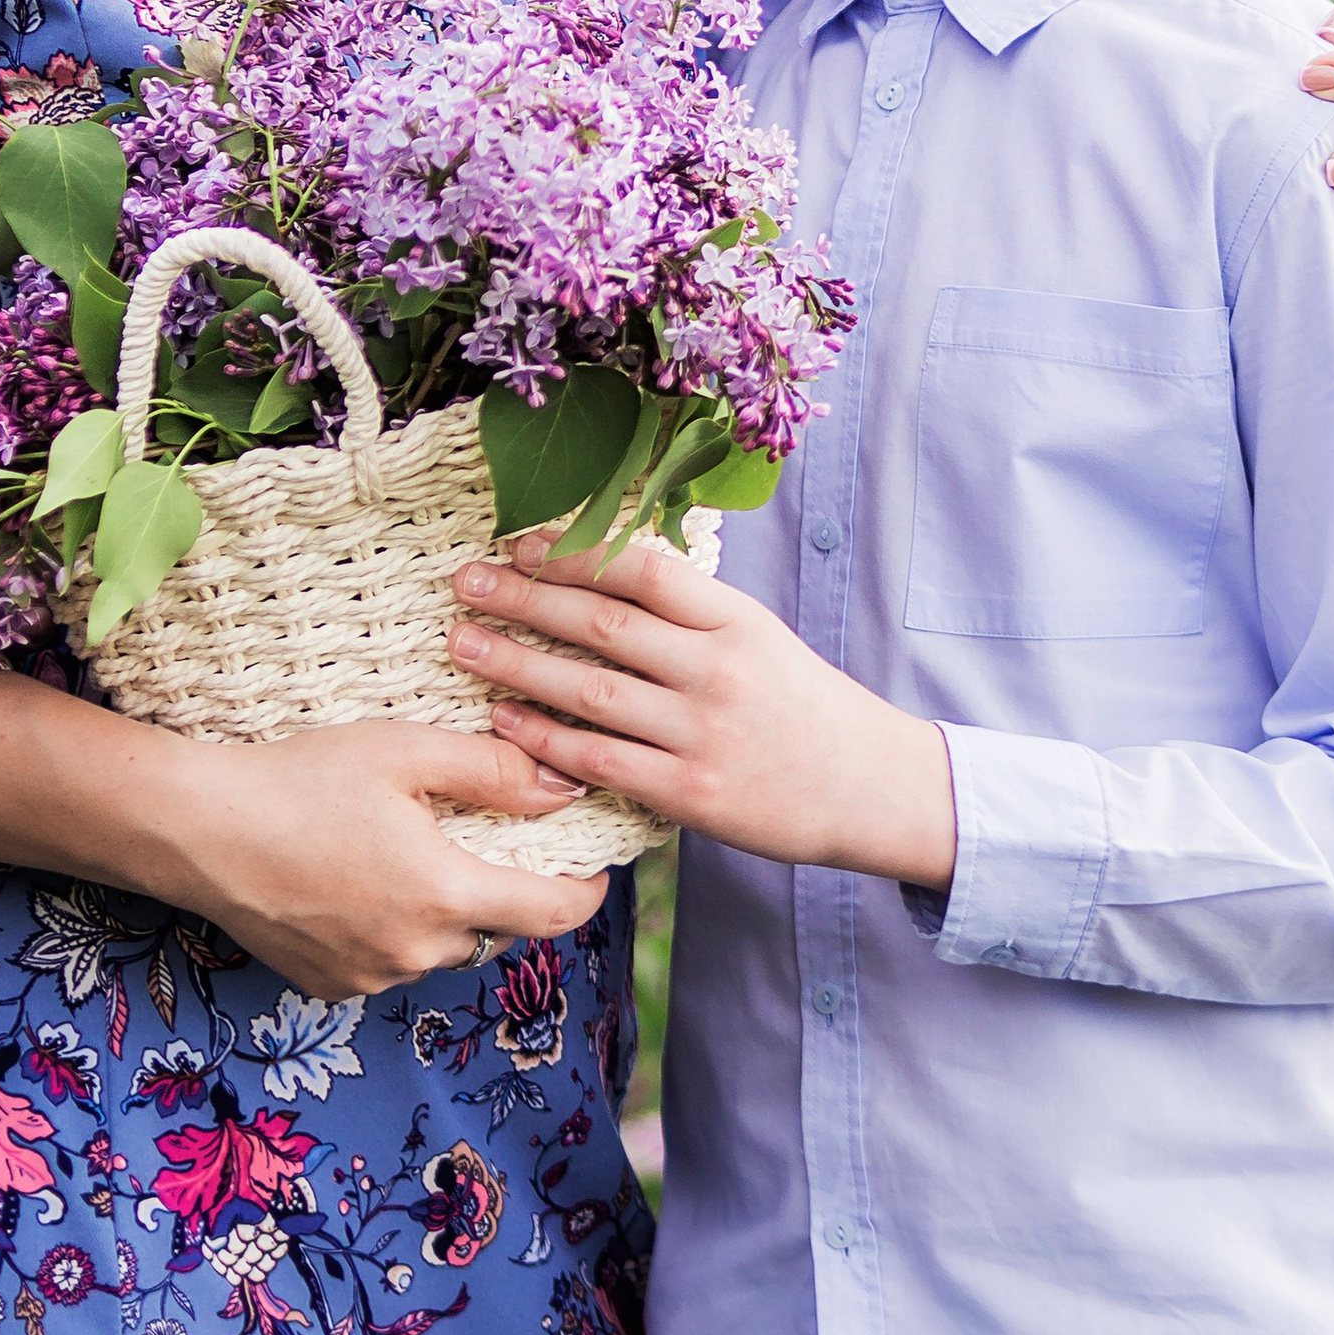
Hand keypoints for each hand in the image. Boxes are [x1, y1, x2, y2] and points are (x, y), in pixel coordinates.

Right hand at [0, 672, 602, 998]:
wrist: (197, 830)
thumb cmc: (300, 778)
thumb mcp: (405, 753)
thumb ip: (496, 771)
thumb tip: (567, 787)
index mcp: (447, 895)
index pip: (557, 913)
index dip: (586, 888)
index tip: (592, 862)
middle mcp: (418, 951)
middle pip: (499, 928)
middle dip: (508, 889)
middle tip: (493, 837)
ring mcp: (371, 978)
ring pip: (444, 947)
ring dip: (448, 909)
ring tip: (416, 852)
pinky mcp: (331, 987)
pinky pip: (391, 962)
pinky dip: (396, 929)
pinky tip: (363, 882)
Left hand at [449, 538, 956, 887]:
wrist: (870, 787)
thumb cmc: (803, 706)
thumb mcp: (757, 637)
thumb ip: (688, 612)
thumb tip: (600, 571)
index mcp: (734, 619)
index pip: (640, 568)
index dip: (572, 551)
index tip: (517, 542)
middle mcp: (717, 669)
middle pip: (602, 621)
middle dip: (522, 597)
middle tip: (464, 581)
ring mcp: (703, 731)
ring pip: (590, 689)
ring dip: (517, 664)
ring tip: (463, 642)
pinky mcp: (693, 792)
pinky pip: (600, 760)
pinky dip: (545, 739)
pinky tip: (503, 721)